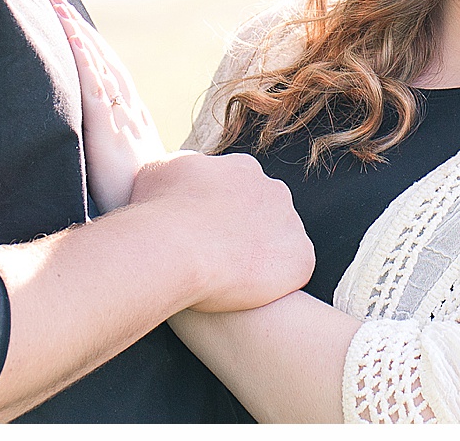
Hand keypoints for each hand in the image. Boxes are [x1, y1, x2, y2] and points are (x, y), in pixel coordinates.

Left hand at [53, 0, 165, 213]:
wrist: (161, 220)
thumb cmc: (144, 200)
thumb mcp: (130, 169)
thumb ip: (121, 152)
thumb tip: (108, 148)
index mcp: (134, 116)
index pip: (111, 69)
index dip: (92, 43)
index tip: (73, 20)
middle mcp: (129, 109)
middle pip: (103, 57)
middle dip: (79, 27)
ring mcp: (119, 117)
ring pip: (97, 65)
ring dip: (77, 34)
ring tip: (57, 7)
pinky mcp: (107, 131)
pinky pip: (94, 89)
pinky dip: (85, 62)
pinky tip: (73, 41)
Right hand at [130, 151, 315, 312]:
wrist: (176, 245)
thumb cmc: (159, 211)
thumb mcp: (158, 173)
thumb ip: (180, 173)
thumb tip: (178, 183)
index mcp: (242, 168)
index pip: (238, 190)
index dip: (219, 213)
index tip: (203, 233)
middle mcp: (273, 189)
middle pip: (263, 213)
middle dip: (244, 233)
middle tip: (217, 257)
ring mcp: (291, 224)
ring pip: (279, 243)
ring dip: (261, 258)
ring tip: (231, 279)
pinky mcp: (301, 258)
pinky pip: (293, 271)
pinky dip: (275, 283)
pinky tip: (250, 293)